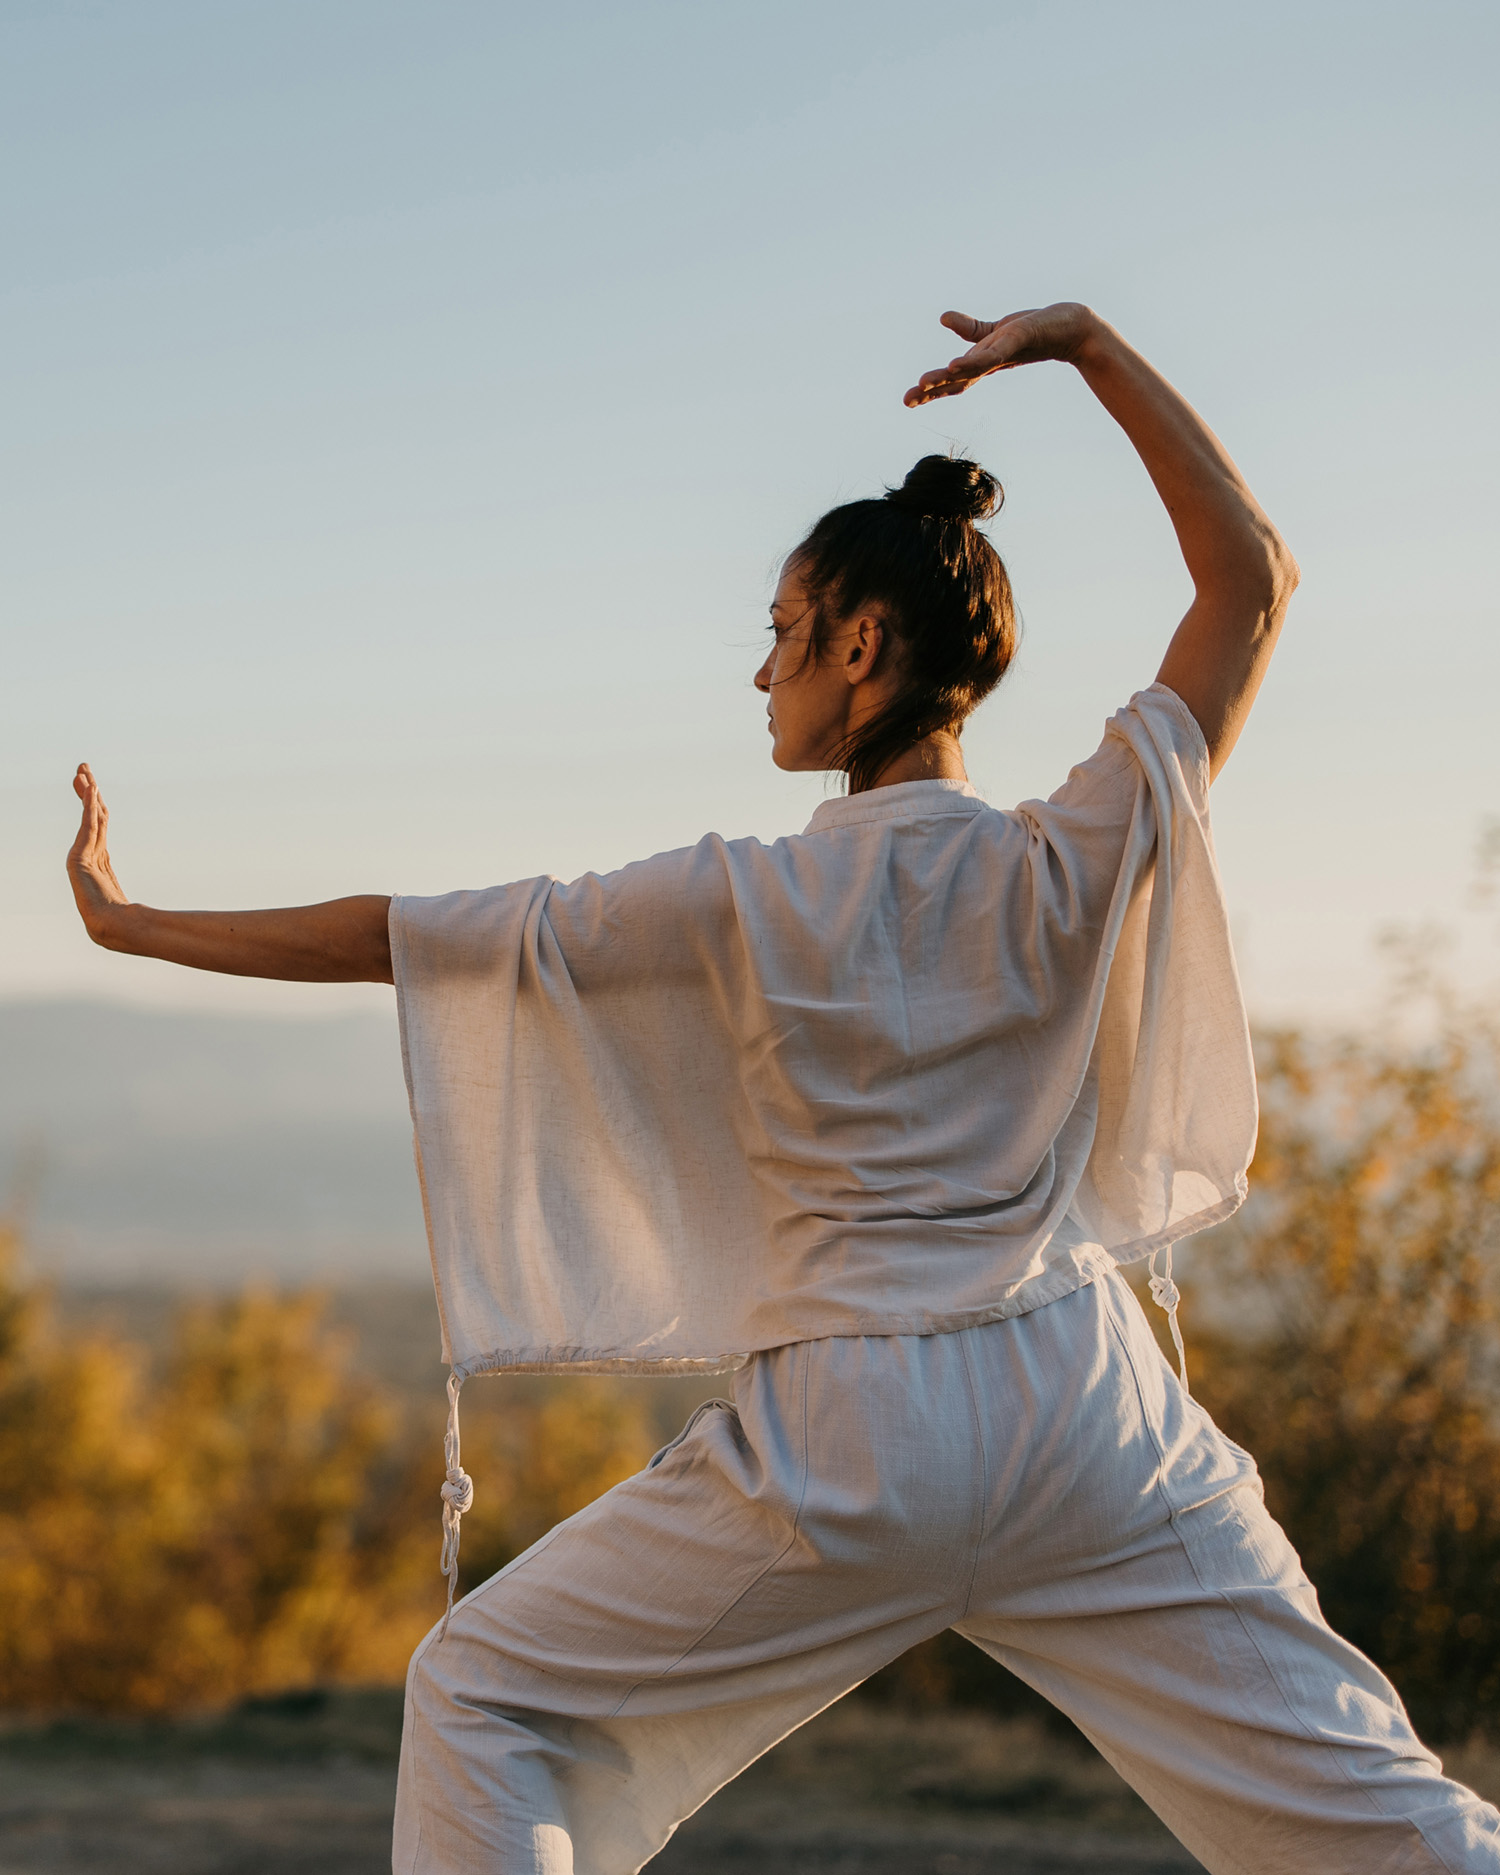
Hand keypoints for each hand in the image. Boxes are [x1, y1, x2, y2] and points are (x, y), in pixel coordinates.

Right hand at [68, 764, 131, 942]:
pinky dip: (89, 807)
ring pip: (87, 816)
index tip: (92, 782)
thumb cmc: (126, 917)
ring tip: (83, 771)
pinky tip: (91, 790)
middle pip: (89, 814)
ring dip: (86, 792)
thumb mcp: (133, 892)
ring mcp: (81, 856)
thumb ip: (141, 888)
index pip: (97, 822)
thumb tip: (165, 899)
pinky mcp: (79, 859)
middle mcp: (88, 854)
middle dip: (86, 790)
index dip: (94, 802)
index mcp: (99, 858)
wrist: (115, 928)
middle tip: (83, 767)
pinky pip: (87, 825)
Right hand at [903, 302, 1098, 406]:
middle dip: (931, 390)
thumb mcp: (996, 330)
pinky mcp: (1015, 341)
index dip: (930, 390)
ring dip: (946, 378)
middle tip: (906, 400)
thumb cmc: (1037, 331)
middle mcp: (990, 363)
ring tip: (923, 383)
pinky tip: (954, 365)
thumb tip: (943, 318)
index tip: (907, 400)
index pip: (953, 380)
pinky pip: (989, 354)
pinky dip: (971, 362)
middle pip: (956, 380)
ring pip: (969, 370)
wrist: (1072, 328)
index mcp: (983, 363)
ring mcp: (1002, 354)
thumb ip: (969, 328)